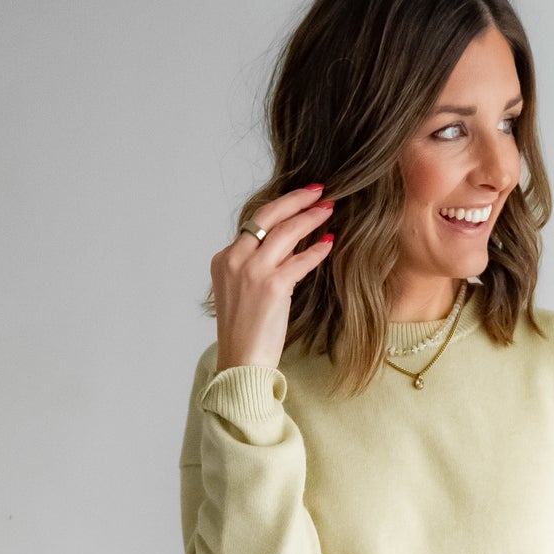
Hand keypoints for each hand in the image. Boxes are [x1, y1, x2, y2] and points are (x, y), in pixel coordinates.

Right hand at [211, 184, 335, 370]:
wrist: (241, 363)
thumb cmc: (245, 333)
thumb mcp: (242, 291)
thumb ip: (257, 266)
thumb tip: (288, 245)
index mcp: (223, 259)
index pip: (254, 224)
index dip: (280, 208)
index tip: (298, 198)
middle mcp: (234, 260)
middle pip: (268, 216)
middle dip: (296, 199)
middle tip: (319, 191)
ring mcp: (252, 272)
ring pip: (286, 232)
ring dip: (310, 218)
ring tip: (329, 210)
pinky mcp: (272, 286)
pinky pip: (301, 260)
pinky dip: (317, 250)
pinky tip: (330, 243)